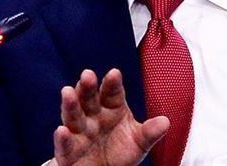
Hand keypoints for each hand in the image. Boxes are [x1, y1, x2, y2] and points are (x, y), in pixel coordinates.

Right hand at [51, 68, 168, 165]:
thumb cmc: (120, 152)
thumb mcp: (139, 143)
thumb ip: (149, 132)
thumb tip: (165, 122)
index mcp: (111, 108)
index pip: (112, 92)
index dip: (112, 83)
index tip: (114, 74)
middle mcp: (93, 116)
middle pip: (89, 98)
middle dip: (87, 87)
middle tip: (87, 75)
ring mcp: (79, 132)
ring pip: (73, 116)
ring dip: (70, 104)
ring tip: (68, 92)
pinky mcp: (68, 152)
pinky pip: (65, 144)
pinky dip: (62, 138)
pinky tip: (62, 130)